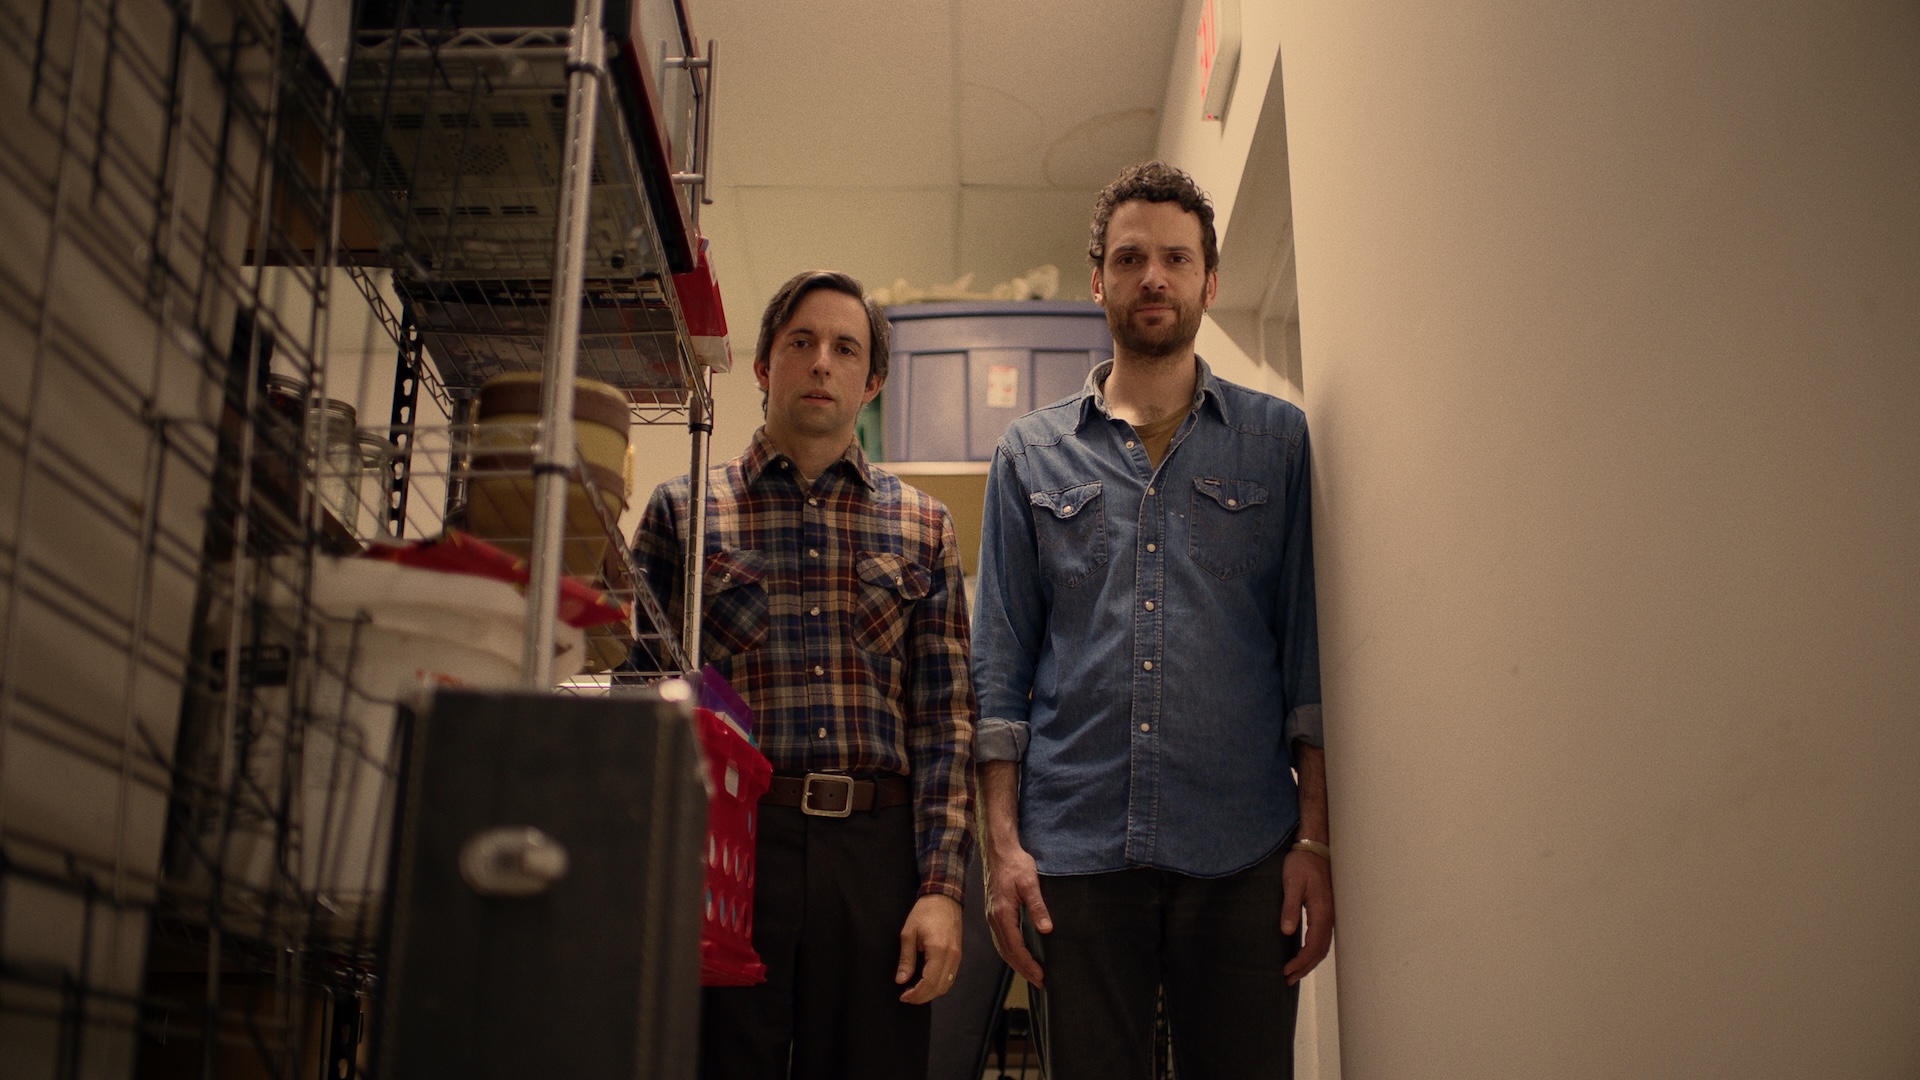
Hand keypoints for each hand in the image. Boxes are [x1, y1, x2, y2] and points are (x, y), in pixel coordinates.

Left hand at [896, 894, 962, 1003]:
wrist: (944, 898)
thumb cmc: (924, 913)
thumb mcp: (908, 934)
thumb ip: (906, 959)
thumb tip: (901, 980)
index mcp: (939, 950)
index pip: (929, 982)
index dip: (916, 994)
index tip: (903, 996)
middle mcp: (952, 957)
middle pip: (939, 988)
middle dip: (922, 997)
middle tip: (906, 997)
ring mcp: (957, 957)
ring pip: (946, 985)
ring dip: (931, 993)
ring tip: (915, 992)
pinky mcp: (958, 955)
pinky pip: (950, 977)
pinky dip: (939, 985)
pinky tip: (926, 983)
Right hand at [982, 836, 1051, 986]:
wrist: (1000, 851)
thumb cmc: (1015, 864)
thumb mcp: (1030, 883)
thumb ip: (1037, 907)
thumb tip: (1046, 929)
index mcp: (1002, 913)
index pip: (1015, 947)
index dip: (1027, 964)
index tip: (1040, 975)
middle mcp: (994, 918)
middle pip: (1007, 952)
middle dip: (1023, 969)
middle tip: (1039, 982)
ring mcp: (992, 916)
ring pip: (1002, 947)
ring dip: (1016, 963)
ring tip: (1031, 974)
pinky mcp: (994, 913)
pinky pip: (1001, 939)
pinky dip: (1010, 952)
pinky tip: (1019, 955)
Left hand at [1280, 847, 1334, 985]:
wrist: (1314, 848)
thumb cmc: (1302, 864)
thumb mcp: (1291, 884)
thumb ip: (1290, 908)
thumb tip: (1287, 931)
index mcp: (1321, 912)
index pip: (1313, 945)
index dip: (1301, 961)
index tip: (1287, 970)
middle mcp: (1329, 916)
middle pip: (1320, 950)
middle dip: (1305, 967)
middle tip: (1288, 978)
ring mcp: (1329, 914)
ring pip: (1323, 945)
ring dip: (1310, 961)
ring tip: (1295, 972)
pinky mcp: (1325, 910)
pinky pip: (1322, 937)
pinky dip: (1314, 950)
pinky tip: (1304, 952)